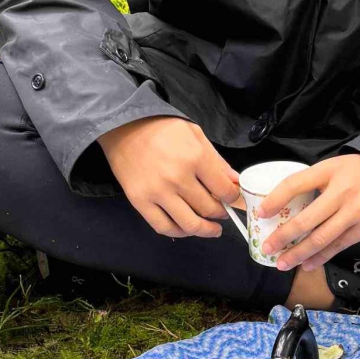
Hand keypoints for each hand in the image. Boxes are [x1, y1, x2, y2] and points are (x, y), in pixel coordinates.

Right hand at [98, 117, 238, 238]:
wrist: (124, 126)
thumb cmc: (162, 128)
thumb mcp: (195, 135)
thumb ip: (217, 161)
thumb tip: (235, 182)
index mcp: (195, 158)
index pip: (224, 190)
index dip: (233, 198)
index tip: (233, 199)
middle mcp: (178, 179)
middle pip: (208, 208)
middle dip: (220, 213)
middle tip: (223, 212)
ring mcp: (158, 193)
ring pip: (189, 223)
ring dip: (205, 230)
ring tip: (212, 229)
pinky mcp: (140, 202)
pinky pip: (163, 227)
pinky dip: (179, 232)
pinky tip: (187, 230)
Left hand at [259, 154, 359, 269]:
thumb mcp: (337, 167)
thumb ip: (316, 181)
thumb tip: (287, 203)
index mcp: (330, 171)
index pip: (296, 184)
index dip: (277, 198)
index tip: (262, 212)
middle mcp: (342, 192)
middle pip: (306, 219)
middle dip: (283, 237)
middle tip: (267, 248)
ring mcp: (356, 212)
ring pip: (322, 238)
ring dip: (300, 253)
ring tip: (283, 263)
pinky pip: (339, 246)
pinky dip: (321, 257)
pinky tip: (308, 264)